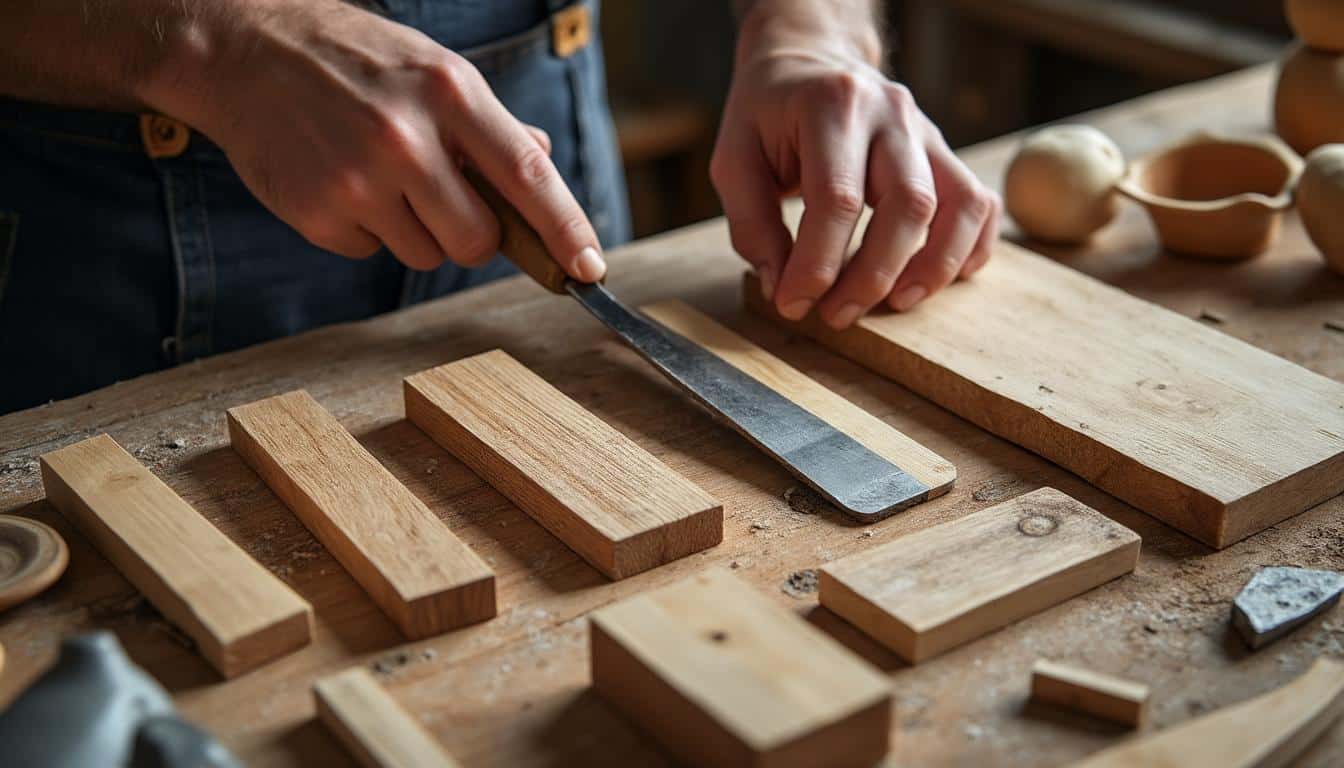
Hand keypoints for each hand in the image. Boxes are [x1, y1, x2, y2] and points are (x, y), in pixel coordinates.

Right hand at [145, 0, 604, 278]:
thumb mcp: (432, 69)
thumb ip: (490, 125)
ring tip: (379, 175)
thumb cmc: (352, 60)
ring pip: (425, 255)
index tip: (589, 268)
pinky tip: (342, 181)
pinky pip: (371, 252)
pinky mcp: (317, 213)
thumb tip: (540, 166)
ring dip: (415, 230)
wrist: (242, 50)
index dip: (566, 230)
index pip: (528, 178)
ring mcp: (358, 180)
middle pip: (477, 241)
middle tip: (443, 199)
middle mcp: (406, 138)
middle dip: (472, 235)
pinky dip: (365, 229)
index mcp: (449, 93)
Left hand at [712, 3, 999, 327]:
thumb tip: (784, 287)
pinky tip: (938, 279)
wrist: (808, 61)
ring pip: (958, 205)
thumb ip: (752, 225)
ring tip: (896, 304)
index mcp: (832, 106)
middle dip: (873, 275)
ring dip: (933, 267)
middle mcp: (891, 114)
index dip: (817, 263)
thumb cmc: (767, 115)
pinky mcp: (943, 152)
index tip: (793, 302)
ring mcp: (926, 131)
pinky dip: (970, 248)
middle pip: (909, 205)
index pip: (837, 198)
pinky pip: (979, 203)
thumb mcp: (733, 160)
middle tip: (837, 314)